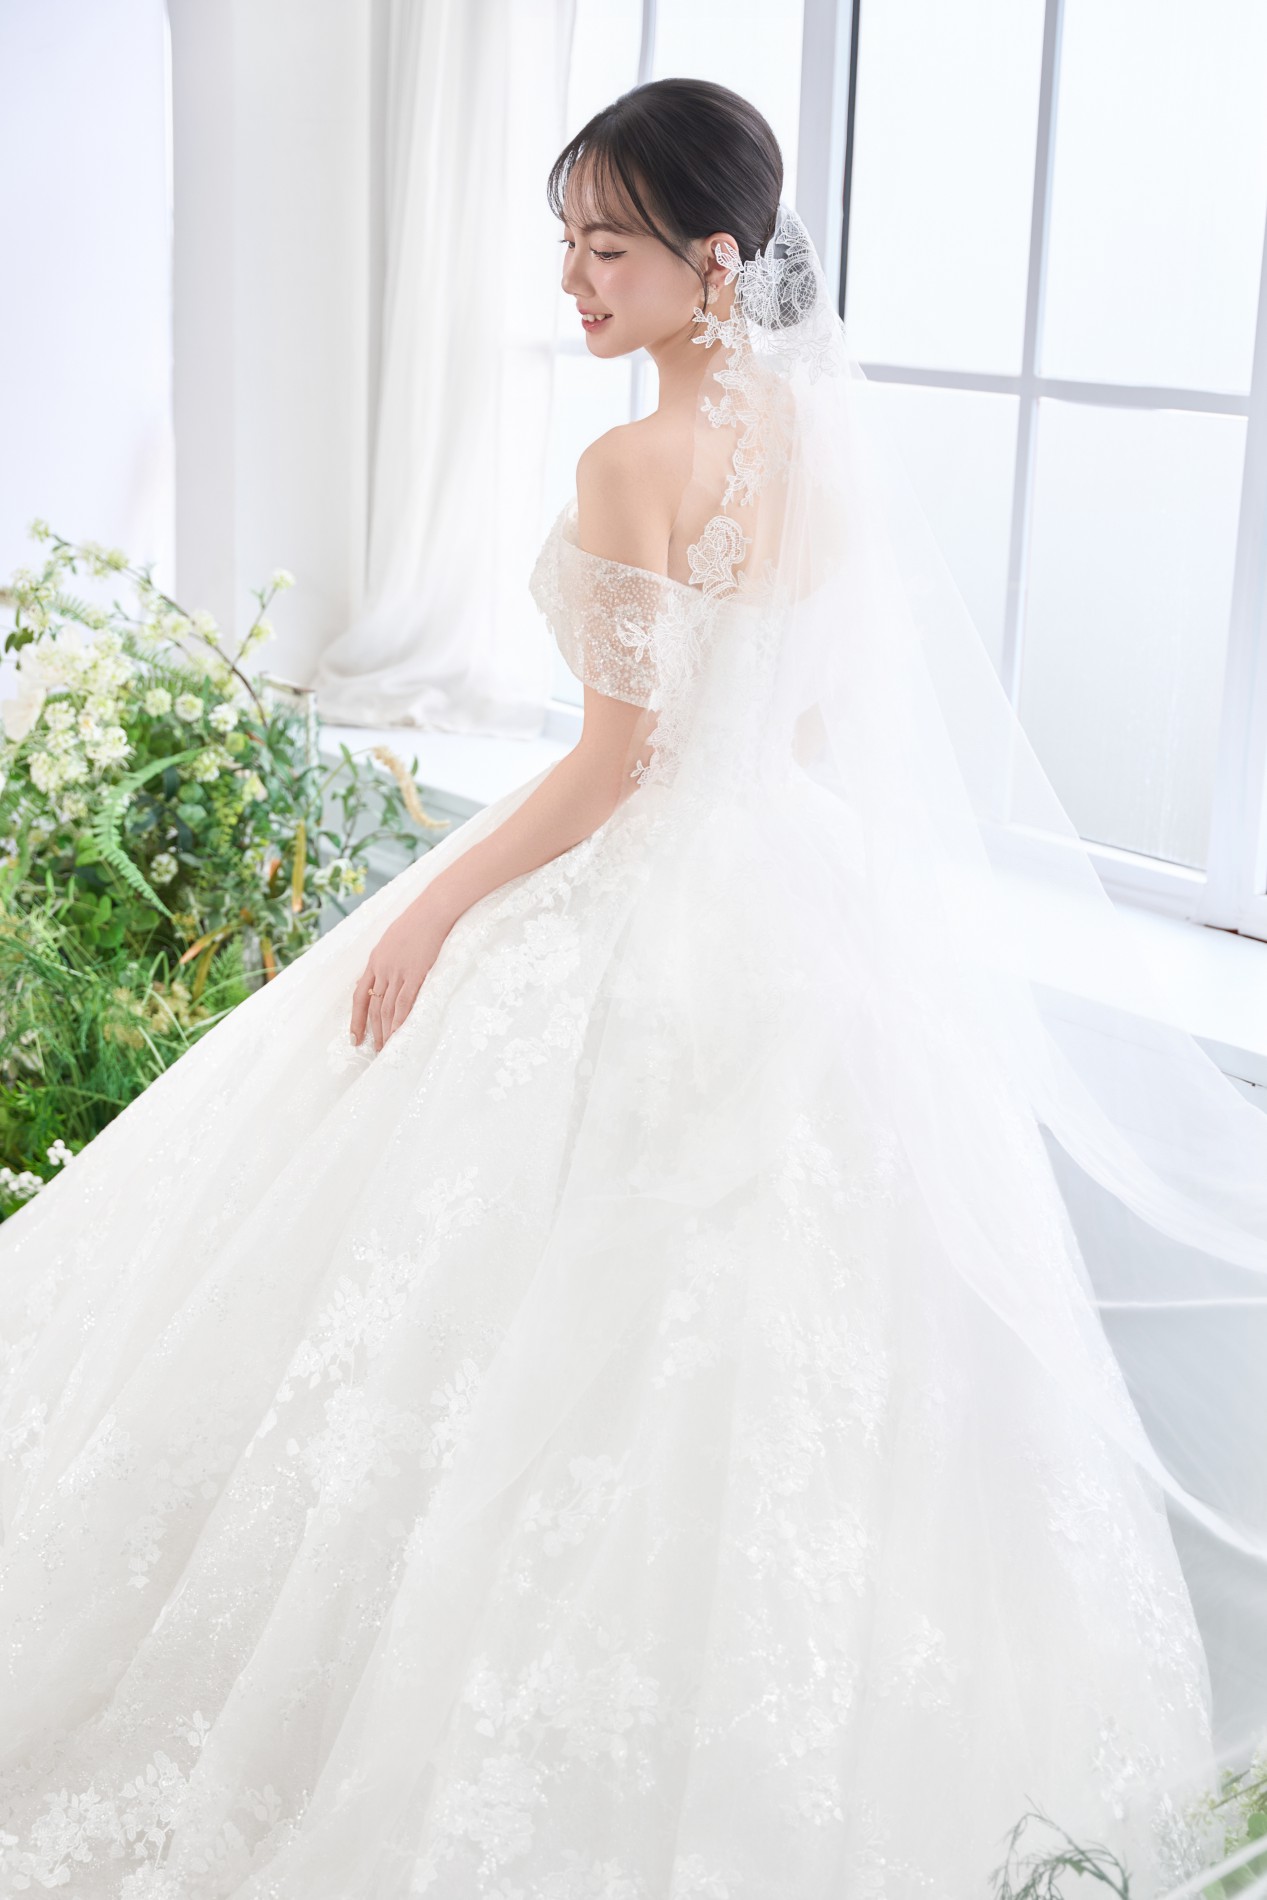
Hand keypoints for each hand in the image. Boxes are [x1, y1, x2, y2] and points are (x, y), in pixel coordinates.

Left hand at [349, 892, 455, 1051]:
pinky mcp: (415, 974)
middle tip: (374, 1050)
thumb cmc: (416, 922)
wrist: (431, 911)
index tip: (354, 1037)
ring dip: (385, 1030)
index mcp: (374, 961)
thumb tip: (387, 976)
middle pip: (373, 1007)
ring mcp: (398, 972)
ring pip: (386, 1008)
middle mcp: (382, 969)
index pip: (359, 996)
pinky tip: (399, 1034)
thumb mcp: (393, 940)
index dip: (356, 1018)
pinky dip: (400, 1020)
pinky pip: (404, 1002)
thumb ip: (387, 959)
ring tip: (386, 1049)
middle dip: (372, 1030)